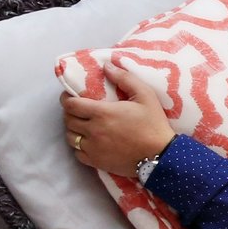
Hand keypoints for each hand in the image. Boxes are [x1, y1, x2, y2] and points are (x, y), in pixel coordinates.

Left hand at [62, 68, 176, 175]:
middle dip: (70, 112)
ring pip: (70, 137)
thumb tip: (107, 65)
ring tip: (81, 125)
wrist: (161, 155)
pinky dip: (79, 147)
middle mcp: (93, 130)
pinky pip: (77, 153)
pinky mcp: (96, 162)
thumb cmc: (153, 124)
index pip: (71, 105)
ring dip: (72, 129)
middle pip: (68, 120)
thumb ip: (125, 78)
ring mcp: (93, 148)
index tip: (70, 96)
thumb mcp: (145, 95)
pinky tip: (88, 142)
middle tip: (77, 109)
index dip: (66, 99)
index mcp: (102, 112)